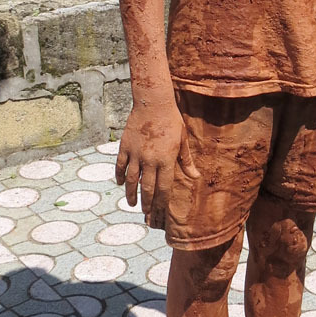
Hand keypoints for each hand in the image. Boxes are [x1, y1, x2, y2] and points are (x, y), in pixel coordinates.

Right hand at [115, 103, 199, 227]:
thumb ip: (186, 161)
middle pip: (147, 188)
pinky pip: (121, 165)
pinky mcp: (125, 147)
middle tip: (145, 213)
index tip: (160, 211)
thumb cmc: (171, 121)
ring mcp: (136, 154)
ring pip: (132, 180)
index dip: (161, 202)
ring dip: (131, 194)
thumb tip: (195, 178)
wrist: (153, 103)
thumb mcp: (182, 141)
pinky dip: (120, 176)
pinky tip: (120, 184)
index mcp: (166, 160)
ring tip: (131, 204)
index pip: (164, 188)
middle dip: (147, 203)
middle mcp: (150, 160)